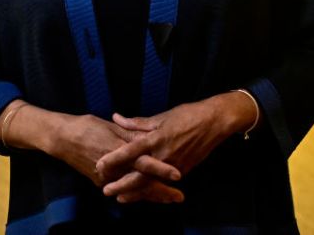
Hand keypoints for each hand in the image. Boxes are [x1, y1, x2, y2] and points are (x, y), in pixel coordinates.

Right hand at [49, 114, 182, 203]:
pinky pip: (122, 189)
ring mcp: (107, 179)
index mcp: (119, 152)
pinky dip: (136, 193)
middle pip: (141, 184)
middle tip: (179, 197)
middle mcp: (114, 169)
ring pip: (133, 190)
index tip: (178, 176)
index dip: (161, 170)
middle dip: (161, 192)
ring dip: (151, 195)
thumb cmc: (87, 127)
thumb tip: (148, 137)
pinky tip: (148, 195)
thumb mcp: (111, 127)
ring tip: (169, 199)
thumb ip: (130, 134)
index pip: (144, 163)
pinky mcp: (101, 182)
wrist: (61, 139)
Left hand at [96, 92, 255, 202]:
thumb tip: (117, 118)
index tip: (100, 165)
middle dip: (121, 185)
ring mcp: (173, 165)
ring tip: (120, 197)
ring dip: (134, 192)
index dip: (114, 159)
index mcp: (156, 138)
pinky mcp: (182, 170)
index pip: (130, 151)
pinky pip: (162, 183)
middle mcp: (163, 155)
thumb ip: (137, 123)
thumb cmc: (187, 115)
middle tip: (105, 191)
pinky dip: (150, 189)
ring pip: (150, 183)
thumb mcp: (161, 117)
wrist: (214, 123)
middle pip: (138, 175)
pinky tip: (141, 193)